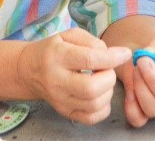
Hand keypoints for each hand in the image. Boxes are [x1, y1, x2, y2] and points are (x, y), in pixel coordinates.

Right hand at [16, 27, 130, 124]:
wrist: (29, 70)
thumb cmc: (54, 49)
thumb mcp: (68, 35)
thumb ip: (91, 42)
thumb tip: (112, 54)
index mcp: (58, 56)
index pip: (89, 60)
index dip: (112, 57)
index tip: (125, 53)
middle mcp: (57, 81)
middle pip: (91, 88)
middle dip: (109, 77)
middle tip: (107, 69)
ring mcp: (60, 100)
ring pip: (93, 104)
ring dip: (108, 91)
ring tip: (103, 80)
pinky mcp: (65, 112)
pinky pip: (91, 118)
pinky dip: (104, 107)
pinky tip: (101, 94)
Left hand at [122, 34, 154, 126]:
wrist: (147, 57)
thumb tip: (150, 54)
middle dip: (153, 78)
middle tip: (143, 60)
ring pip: (152, 109)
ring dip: (140, 86)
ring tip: (136, 67)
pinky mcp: (145, 112)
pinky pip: (138, 118)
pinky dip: (130, 106)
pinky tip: (130, 90)